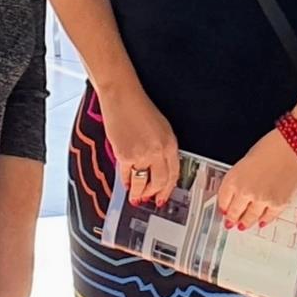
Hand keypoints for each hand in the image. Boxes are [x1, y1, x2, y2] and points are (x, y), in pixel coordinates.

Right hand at [100, 85, 181, 207]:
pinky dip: (126, 183)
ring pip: (143, 183)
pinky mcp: (124, 155)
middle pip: (160, 182)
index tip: (164, 196)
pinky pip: (126, 175)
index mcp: (170, 143)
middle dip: (154, 194)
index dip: (168, 188)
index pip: (174, 174)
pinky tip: (126, 184)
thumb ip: (163, 149)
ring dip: (139, 193)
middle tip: (150, 199)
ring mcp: (141, 154)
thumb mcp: (161, 128)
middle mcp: (158, 151)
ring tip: (136, 197)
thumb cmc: (140, 108)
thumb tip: (159, 169)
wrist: (122, 97)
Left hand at [217, 131, 296, 232]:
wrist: (293, 146)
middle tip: (231, 223)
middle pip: (234, 212)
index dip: (223, 207)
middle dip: (232, 219)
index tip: (223, 211)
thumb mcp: (246, 161)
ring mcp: (262, 200)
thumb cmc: (271, 146)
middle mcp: (245, 192)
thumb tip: (238, 191)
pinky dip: (264, 220)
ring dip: (246, 223)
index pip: (223, 201)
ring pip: (250, 218)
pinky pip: (268, 217)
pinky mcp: (278, 204)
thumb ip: (240, 178)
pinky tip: (261, 222)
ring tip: (244, 225)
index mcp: (233, 179)